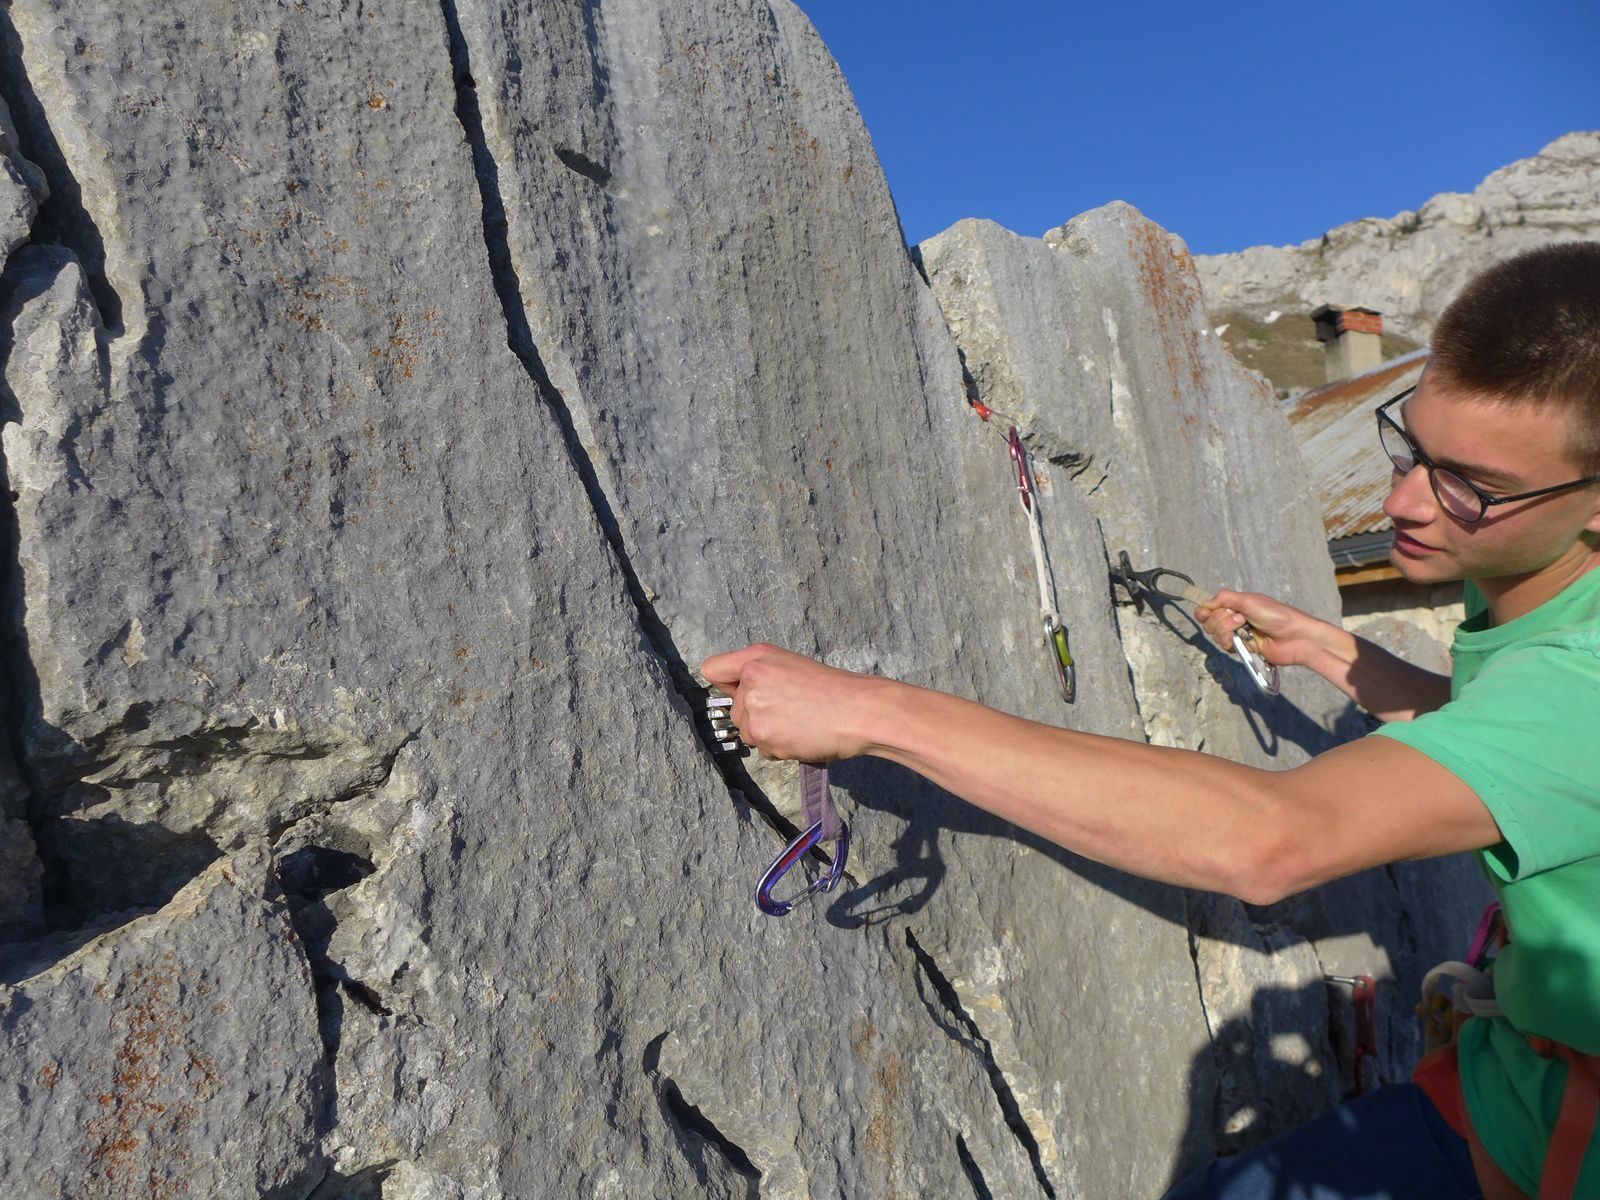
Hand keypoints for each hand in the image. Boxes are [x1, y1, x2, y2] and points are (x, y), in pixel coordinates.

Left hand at [700, 643, 883, 761]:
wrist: (859, 712)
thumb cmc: (834, 690)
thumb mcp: (792, 666)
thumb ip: (761, 675)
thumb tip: (740, 697)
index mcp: (757, 657)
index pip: (713, 670)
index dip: (726, 685)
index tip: (742, 693)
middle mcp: (750, 679)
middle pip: (734, 709)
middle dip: (757, 716)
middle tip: (791, 712)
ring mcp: (754, 708)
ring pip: (747, 731)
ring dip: (768, 735)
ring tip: (798, 724)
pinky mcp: (762, 734)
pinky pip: (761, 749)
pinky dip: (779, 748)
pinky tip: (800, 737)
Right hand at [1194, 589, 1318, 667]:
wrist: (1294, 637)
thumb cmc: (1275, 615)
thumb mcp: (1248, 600)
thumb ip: (1224, 598)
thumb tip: (1205, 603)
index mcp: (1236, 604)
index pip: (1209, 608)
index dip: (1204, 612)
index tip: (1206, 614)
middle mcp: (1234, 618)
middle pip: (1210, 622)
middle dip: (1221, 622)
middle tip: (1240, 619)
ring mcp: (1238, 634)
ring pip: (1216, 635)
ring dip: (1226, 633)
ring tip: (1243, 630)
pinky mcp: (1243, 648)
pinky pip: (1226, 647)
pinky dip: (1231, 644)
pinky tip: (1243, 642)